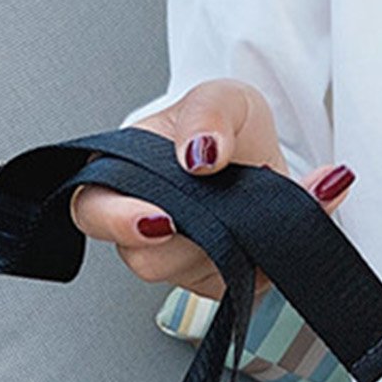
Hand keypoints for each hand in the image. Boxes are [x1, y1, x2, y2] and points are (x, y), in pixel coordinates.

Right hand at [68, 78, 353, 302]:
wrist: (264, 157)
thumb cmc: (223, 128)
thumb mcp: (221, 98)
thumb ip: (207, 114)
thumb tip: (202, 152)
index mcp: (122, 177)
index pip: (93, 211)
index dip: (118, 220)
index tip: (160, 217)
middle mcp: (146, 229)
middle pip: (147, 260)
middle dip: (187, 243)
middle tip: (223, 217)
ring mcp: (182, 262)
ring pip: (198, 274)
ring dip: (240, 240)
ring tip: (267, 195)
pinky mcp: (221, 282)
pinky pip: (244, 283)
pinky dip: (273, 253)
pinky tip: (288, 217)